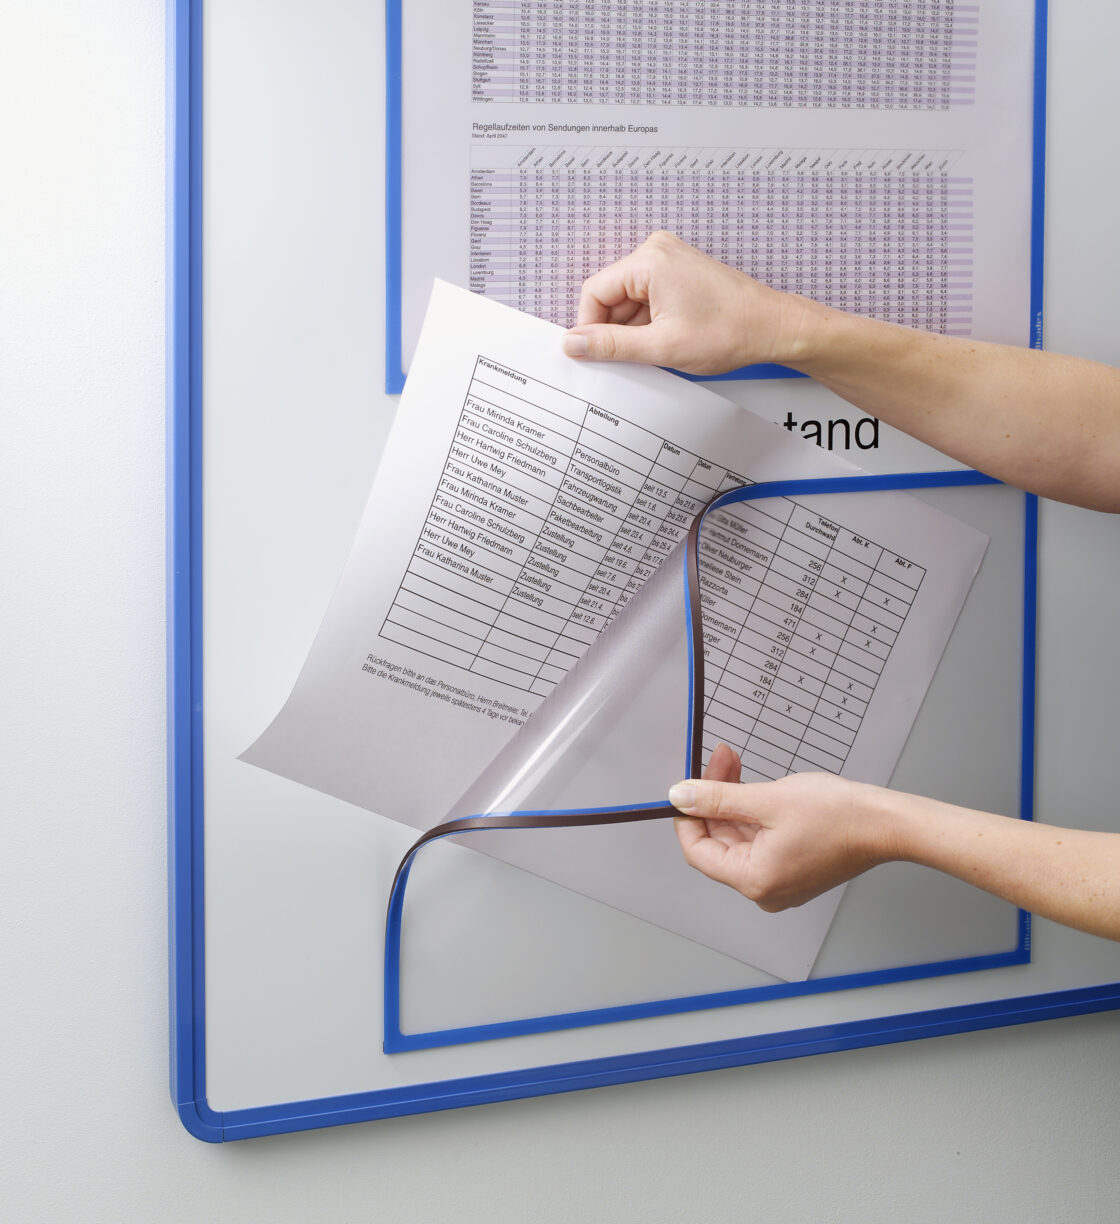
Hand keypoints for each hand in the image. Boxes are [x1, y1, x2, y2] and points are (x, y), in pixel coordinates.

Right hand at [560, 231, 822, 373]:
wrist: (774, 327)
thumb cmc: (730, 332)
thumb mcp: (661, 347)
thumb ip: (611, 345)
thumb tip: (573, 344)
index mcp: (649, 261)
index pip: (594, 292)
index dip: (589, 328)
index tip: (593, 355)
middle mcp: (657, 252)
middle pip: (611, 295)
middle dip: (615, 330)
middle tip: (629, 360)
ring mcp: (670, 261)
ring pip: (629, 301)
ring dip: (633, 330)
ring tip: (657, 351)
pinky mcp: (680, 274)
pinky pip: (647, 299)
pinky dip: (648, 324)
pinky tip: (664, 343)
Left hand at [669, 744, 896, 910]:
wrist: (886, 823)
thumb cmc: (838, 816)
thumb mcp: (767, 799)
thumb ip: (717, 798)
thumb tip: (680, 797)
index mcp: (754, 880)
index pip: (698, 852)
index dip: (687, 817)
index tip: (686, 787)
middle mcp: (765, 889)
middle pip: (720, 841)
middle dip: (715, 798)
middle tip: (720, 759)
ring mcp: (781, 880)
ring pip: (740, 838)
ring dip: (733, 801)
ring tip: (734, 764)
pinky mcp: (794, 867)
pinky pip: (760, 840)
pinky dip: (753, 813)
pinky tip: (754, 786)